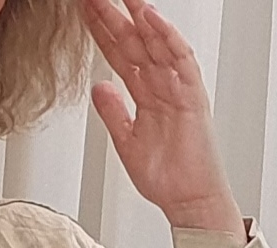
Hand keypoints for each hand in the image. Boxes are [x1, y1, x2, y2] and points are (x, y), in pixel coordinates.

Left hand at [81, 0, 246, 238]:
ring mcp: (178, 88)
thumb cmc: (166, 177)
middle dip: (115, 16)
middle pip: (135, 42)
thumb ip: (113, 113)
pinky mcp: (192, 96)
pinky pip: (180, 60)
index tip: (84, 11)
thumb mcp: (126, 142)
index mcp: (146, 94)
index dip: (102, 32)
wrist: (188, 200)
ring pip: (157, 44)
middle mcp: (162, 86)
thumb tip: (98, 87)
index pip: (120, 55)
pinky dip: (167, 38)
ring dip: (140, 17)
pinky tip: (151, 19)